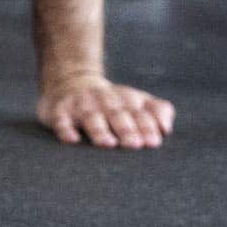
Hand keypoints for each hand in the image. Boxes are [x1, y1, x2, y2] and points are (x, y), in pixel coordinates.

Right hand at [38, 72, 173, 148]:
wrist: (70, 81)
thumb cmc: (113, 102)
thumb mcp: (137, 101)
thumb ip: (158, 111)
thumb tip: (167, 128)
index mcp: (127, 100)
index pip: (140, 113)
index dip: (147, 127)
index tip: (153, 142)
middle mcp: (104, 101)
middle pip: (117, 115)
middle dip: (126, 129)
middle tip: (135, 144)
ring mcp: (81, 105)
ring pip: (91, 118)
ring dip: (100, 130)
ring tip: (108, 143)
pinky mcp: (59, 111)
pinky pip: (61, 120)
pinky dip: (66, 129)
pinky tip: (72, 139)